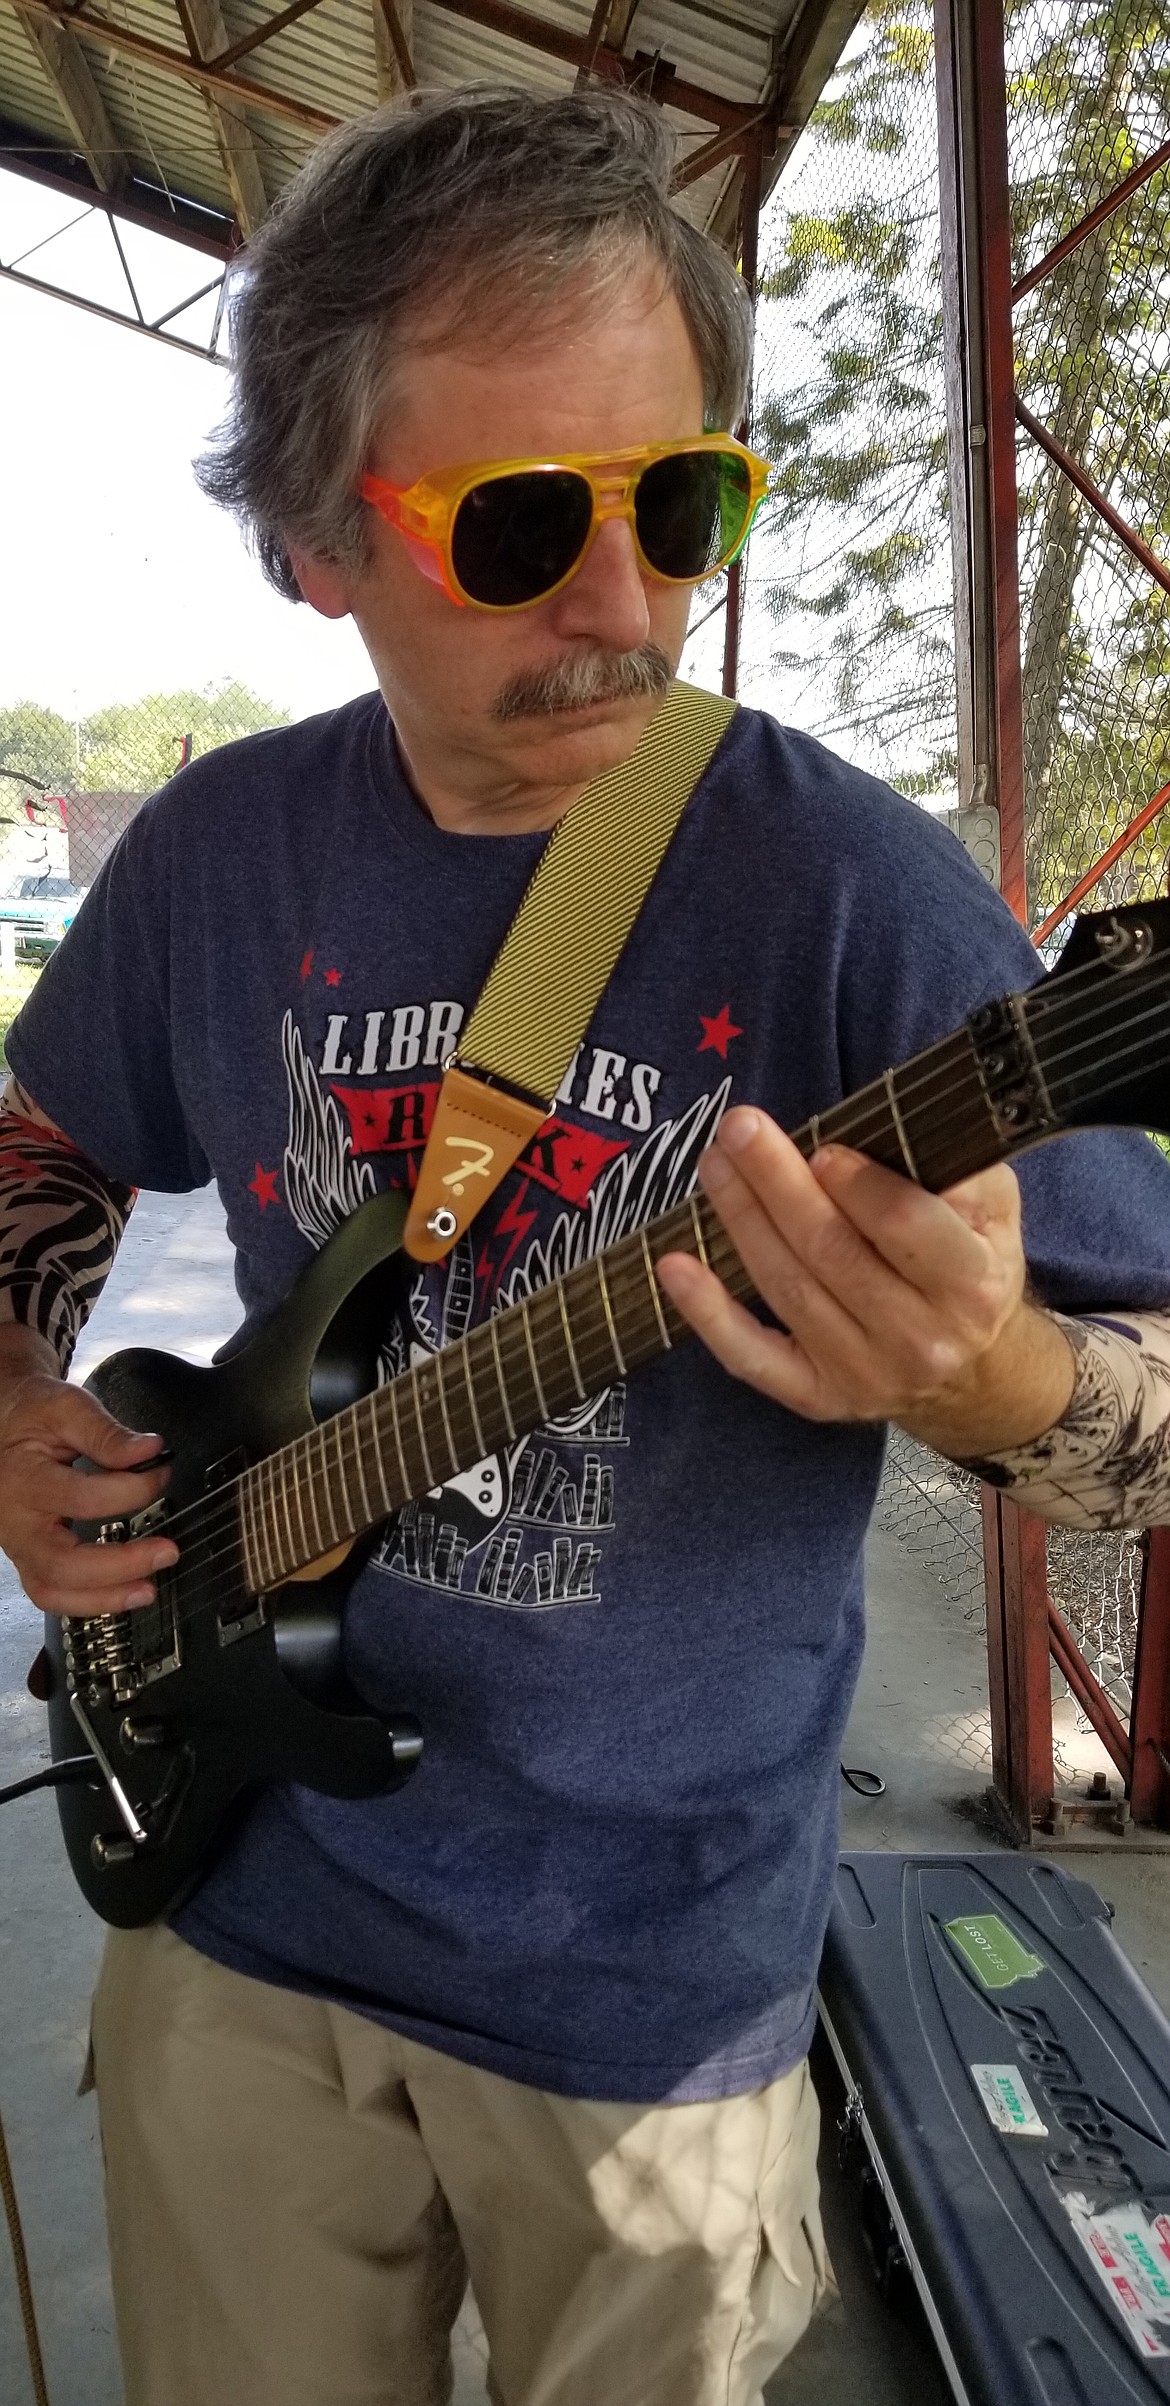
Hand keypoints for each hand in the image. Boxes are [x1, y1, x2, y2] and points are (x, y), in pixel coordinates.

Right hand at [0, 1357, 176, 1618]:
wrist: (0, 1424)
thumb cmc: (31, 1416)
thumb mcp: (65, 1407)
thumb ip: (106, 1432)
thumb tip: (149, 1451)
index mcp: (22, 1479)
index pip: (82, 1498)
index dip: (132, 1490)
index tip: (160, 1473)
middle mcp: (14, 1521)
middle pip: (62, 1563)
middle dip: (121, 1565)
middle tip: (167, 1552)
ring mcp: (18, 1545)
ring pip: (52, 1590)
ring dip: (104, 1598)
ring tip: (147, 1590)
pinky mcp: (27, 1556)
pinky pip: (50, 1592)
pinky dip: (87, 1601)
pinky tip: (122, 1594)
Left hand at [655, 1108, 1074, 1453]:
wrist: (972, 1374)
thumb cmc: (972, 1269)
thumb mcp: (996, 1214)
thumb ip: (963, 1172)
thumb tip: (897, 1129)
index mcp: (971, 1285)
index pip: (907, 1227)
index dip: (857, 1186)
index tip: (821, 1146)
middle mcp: (920, 1338)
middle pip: (832, 1252)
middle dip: (778, 1184)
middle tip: (741, 1128)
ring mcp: (864, 1374)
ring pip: (788, 1289)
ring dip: (741, 1220)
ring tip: (715, 1163)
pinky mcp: (818, 1397)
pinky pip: (751, 1358)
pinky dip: (707, 1313)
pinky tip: (673, 1266)